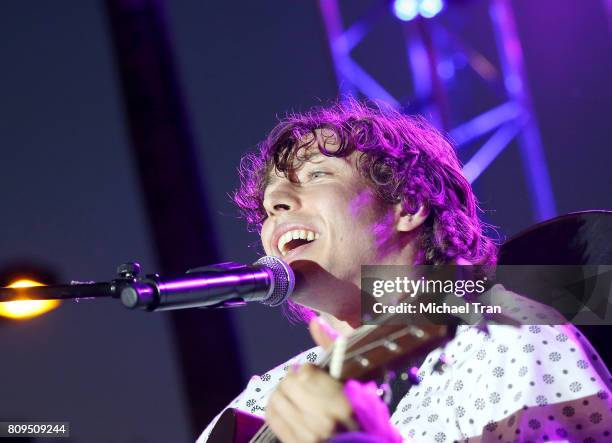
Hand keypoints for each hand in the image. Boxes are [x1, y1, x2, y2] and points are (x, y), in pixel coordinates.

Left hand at [265, 318, 402, 442]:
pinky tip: (285, 406)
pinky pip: (272, 417)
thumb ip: (334, 351)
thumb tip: (316, 322)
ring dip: (283, 392)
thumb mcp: (355, 384)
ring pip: (276, 399)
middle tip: (301, 382)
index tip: (313, 373)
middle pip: (288, 383)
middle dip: (293, 379)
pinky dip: (275, 407)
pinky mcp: (294, 442)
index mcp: (343, 402)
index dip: (308, 370)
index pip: (307, 371)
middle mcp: (323, 419)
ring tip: (294, 395)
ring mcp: (307, 434)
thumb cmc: (360, 415)